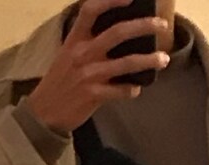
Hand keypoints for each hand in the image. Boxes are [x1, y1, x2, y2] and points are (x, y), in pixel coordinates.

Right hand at [26, 0, 171, 133]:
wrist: (44, 111)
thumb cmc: (60, 80)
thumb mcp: (68, 53)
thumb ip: (87, 41)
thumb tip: (115, 33)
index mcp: (75, 38)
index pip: (92, 10)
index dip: (111, 0)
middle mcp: (82, 52)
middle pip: (117, 32)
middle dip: (143, 25)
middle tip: (162, 24)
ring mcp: (89, 74)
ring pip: (126, 63)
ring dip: (149, 60)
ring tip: (164, 59)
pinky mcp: (93, 95)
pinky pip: (121, 91)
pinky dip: (132, 90)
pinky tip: (137, 89)